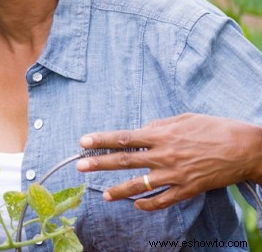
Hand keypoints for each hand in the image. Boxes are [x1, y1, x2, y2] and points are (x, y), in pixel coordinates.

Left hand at [76, 113, 261, 209]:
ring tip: (104, 195)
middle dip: (99, 163)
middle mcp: (164, 155)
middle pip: (124, 160)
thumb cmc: (216, 128)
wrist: (245, 149)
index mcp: (162, 135)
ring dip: (119, 190)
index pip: (124, 137)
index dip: (101, 140)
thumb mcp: (185, 118)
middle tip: (79, 166)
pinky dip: (148, 204)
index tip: (83, 141)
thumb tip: (144, 129)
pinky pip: (163, 201)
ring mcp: (175, 175)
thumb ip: (161, 124)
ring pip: (140, 185)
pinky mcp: (188, 189)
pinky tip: (136, 205)